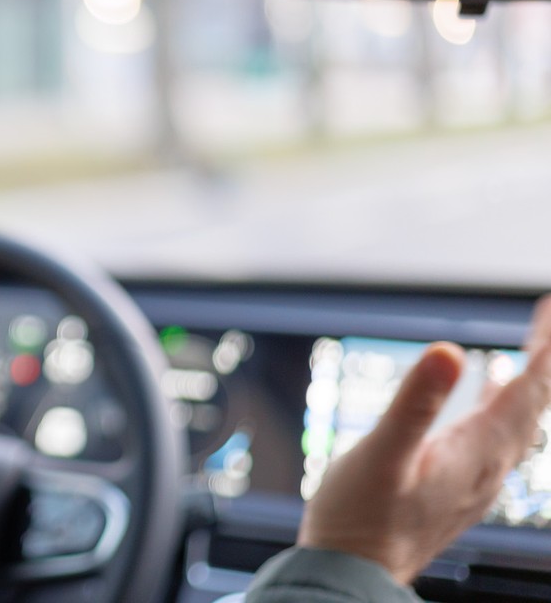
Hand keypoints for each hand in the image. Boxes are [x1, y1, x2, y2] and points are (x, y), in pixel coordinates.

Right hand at [298, 296, 550, 583]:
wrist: (352, 575)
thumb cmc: (360, 518)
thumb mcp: (382, 452)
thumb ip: (416, 401)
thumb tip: (447, 351)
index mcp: (478, 450)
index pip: (530, 387)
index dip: (545, 344)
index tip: (550, 306)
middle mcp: (489, 466)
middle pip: (534, 403)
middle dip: (543, 357)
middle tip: (545, 317)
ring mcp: (477, 481)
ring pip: (521, 424)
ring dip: (528, 384)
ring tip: (529, 354)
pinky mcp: (459, 490)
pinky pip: (500, 441)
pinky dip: (504, 412)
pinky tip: (486, 406)